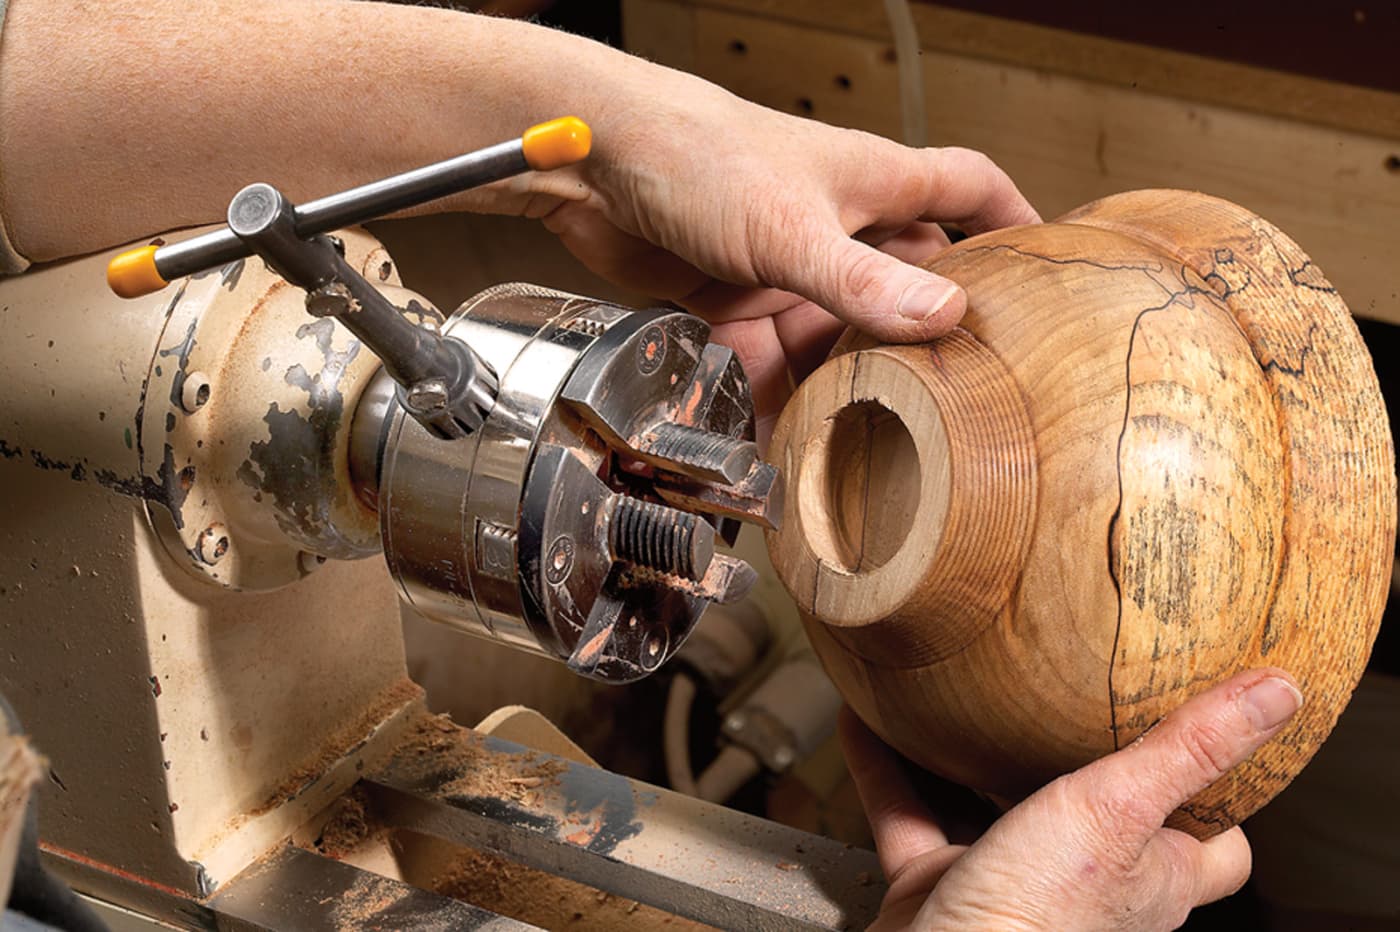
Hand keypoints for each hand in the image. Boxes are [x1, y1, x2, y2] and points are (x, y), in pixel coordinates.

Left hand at [535, 72, 1037, 440]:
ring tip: (864, 443)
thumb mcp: (792, 226)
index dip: (1010, 224)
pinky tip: (783, 438)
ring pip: (830, 333)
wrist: (589, 159)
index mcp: (871, 183)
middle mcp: (833, 224)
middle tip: (951, 400)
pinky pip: (766, 356)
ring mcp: (781, 264)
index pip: (966, 191)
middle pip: (900, 285)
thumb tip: (944, 318)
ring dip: (840, 382)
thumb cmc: (696, 153)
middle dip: (920, 339)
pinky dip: (773, 393)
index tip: (1045, 271)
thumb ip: (863, 281)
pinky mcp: (729, 296)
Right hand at [843, 669, 1303, 929]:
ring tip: (968, 694)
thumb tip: (1279, 693)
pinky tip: (866, 717)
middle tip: (1072, 691)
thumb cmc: (1036, 918)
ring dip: (974, 757)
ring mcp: (1007, 882)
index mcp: (1147, 877)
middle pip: (1102, 820)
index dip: (1219, 799)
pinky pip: (906, 814)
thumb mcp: (1121, 810)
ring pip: (994, 810)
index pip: (1215, 848)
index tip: (1209, 732)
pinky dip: (885, 766)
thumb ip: (1188, 750)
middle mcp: (1083, 882)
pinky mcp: (937, 884)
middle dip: (1084, 761)